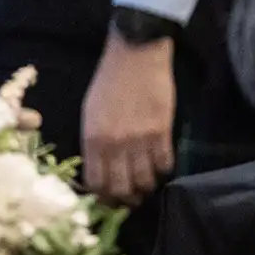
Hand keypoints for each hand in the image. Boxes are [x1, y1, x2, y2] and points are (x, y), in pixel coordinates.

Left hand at [81, 30, 176, 205]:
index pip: (95, 182)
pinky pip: (165, 165)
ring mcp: (140, 140)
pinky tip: (158, 162)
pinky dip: (162, 169)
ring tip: (144, 181)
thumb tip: (98, 169)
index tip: (107, 199)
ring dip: (145, 186)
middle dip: (124, 199)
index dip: (101, 196)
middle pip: (121, 189)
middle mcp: (115, 144)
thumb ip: (94, 141)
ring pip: (145, 182)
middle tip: (128, 197)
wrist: (135, 55)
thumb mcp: (90, 111)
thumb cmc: (108, 81)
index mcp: (92, 137)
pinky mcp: (163, 133)